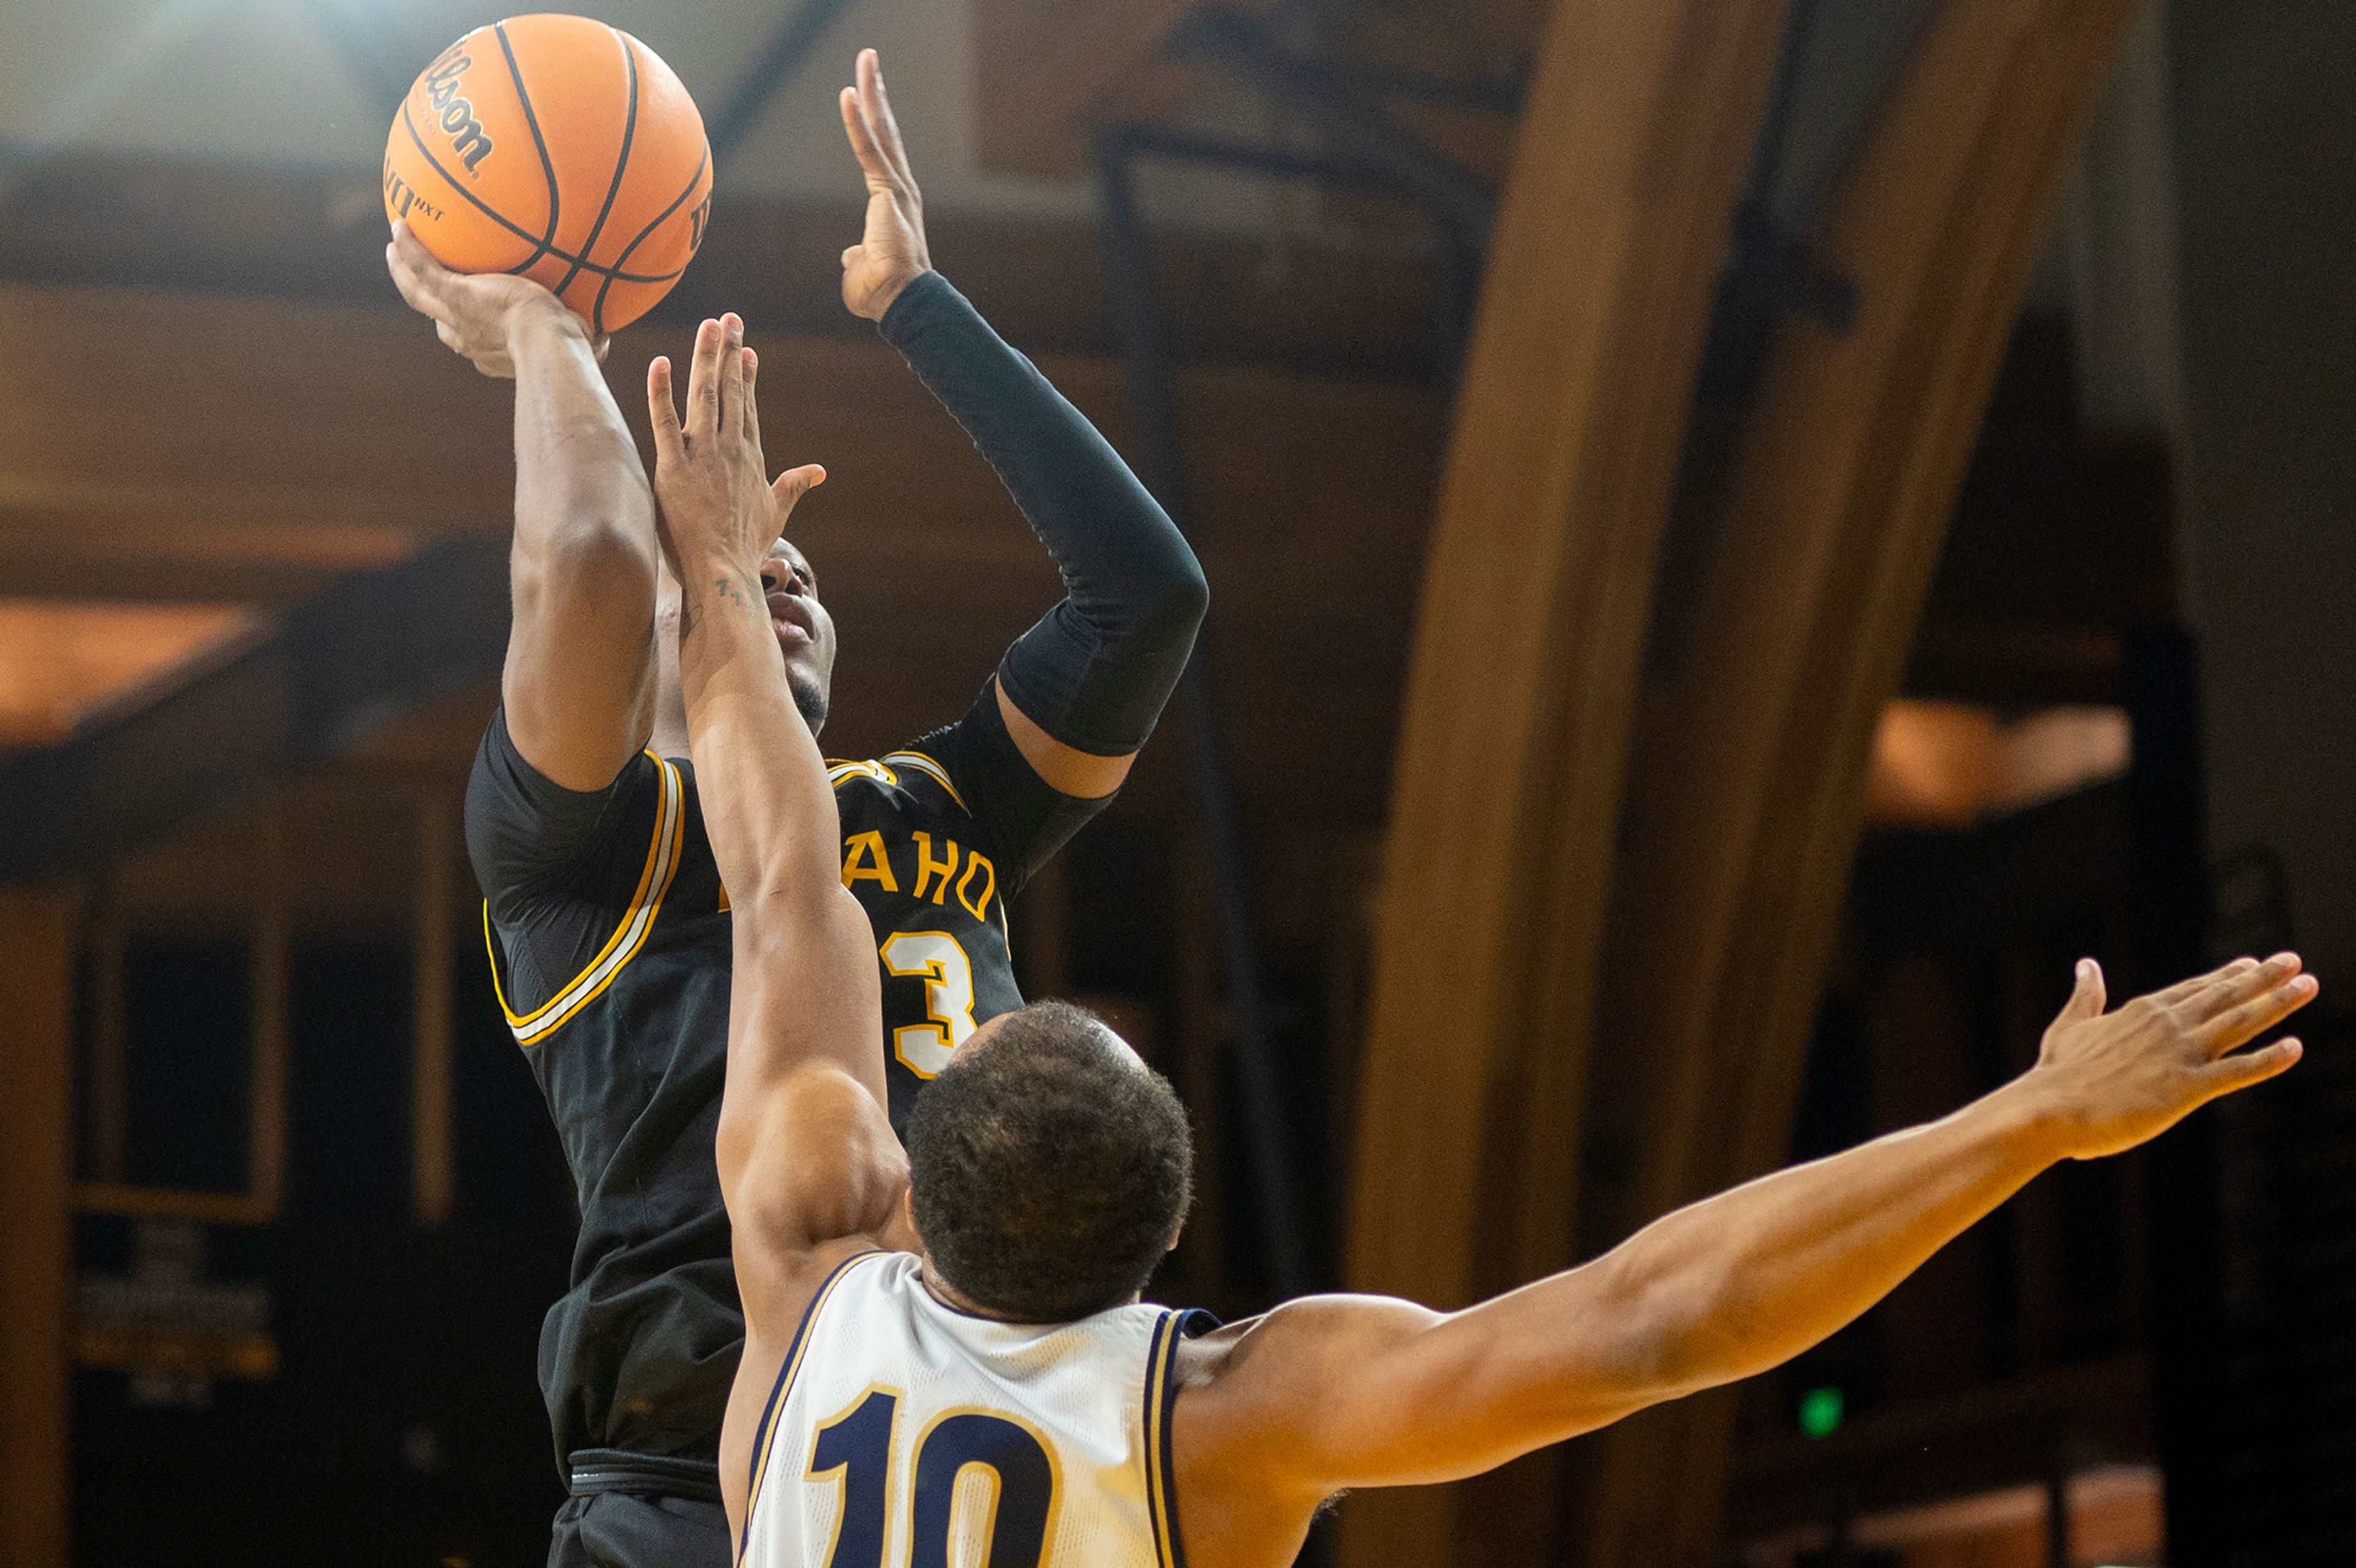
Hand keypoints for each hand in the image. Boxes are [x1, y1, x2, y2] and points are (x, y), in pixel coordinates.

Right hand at [385, 221, 605, 376]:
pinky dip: (409, 248)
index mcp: (490, 353)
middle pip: (437, 318)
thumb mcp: (578, 343)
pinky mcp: (453, 295)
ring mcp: (456, 317)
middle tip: (415, 282)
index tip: (464, 315)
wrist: (548, 343)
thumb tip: (606, 340)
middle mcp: (467, 339)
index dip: (463, 326)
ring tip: (393, 249)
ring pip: (418, 293)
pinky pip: (422, 267)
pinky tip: (400, 225)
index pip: (469, 339)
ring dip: (402, 271)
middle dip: (426, 300)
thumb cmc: (569, 350)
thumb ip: (588, 339)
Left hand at [646, 313, 824, 584]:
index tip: (746, 350)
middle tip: (729, 319)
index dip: (745, 376)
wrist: (724, 572)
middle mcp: (729, 449)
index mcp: (750, 457)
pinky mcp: (674, 469)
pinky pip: (665, 422)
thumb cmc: (746, 548)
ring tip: (708, 326)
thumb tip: (819, 470)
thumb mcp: (775, 512)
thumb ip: (794, 486)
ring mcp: (702, 456)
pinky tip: (661, 362)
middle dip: (729, 352)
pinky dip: (662, 392)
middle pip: (729, 390)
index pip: (746, 407)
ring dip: (706, 357)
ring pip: (704, 396)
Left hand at [837, 48, 930, 320]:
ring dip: (873, 91)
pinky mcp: (889, 192)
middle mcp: (900, 189)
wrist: (899, 302)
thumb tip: (851, 254)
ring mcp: (898, 188)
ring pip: (882, 129)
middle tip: (869, 58)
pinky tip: (849, 93)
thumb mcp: (860, 267)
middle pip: (885, 130)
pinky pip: (869, 150)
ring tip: (867, 58)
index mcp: (892, 203)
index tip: (861, 93)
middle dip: (877, 92)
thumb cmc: (882, 293)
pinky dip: (858, 122)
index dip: (869, 121)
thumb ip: (856, 255)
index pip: (878, 152)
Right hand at [2018, 954, 2314, 1158]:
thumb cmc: (2056, 1072)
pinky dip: (2269, 1060)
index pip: (2195, 987)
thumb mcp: (2070, 1024)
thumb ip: (2086, 995)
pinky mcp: (2185, 1088)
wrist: (2049, 1108)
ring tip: (2307, 986)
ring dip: (2277, 1004)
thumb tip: (2086, 964)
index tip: (2254, 963)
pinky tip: (2296, 1048)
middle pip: (2226, 996)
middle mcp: (2167, 1025)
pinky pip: (2237, 1072)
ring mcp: (2179, 1054)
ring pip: (2239, 1023)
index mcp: (2141, 1011)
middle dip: (2265, 979)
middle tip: (2295, 963)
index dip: (2228, 974)